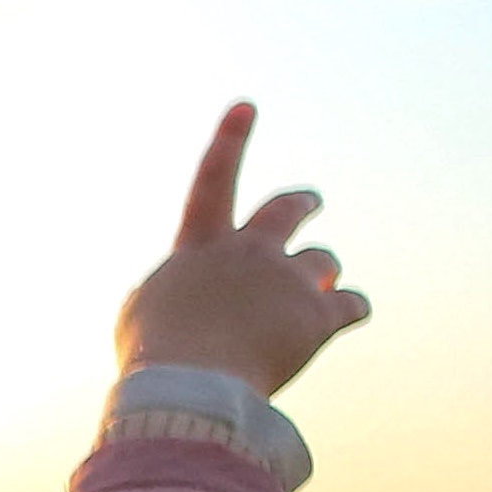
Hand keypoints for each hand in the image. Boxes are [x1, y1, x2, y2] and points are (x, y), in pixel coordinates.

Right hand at [116, 101, 372, 397]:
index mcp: (200, 247)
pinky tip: (351, 315)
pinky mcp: (319, 316)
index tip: (247, 105)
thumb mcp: (139, 315)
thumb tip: (184, 295)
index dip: (229, 141)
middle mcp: (248, 251)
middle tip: (312, 202)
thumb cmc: (154, 357)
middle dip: (302, 203)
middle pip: (287, 210)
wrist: (190, 386)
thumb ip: (166, 291)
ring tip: (322, 288)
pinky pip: (352, 305)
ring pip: (323, 261)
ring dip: (323, 274)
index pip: (213, 181)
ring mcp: (287, 280)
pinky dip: (352, 309)